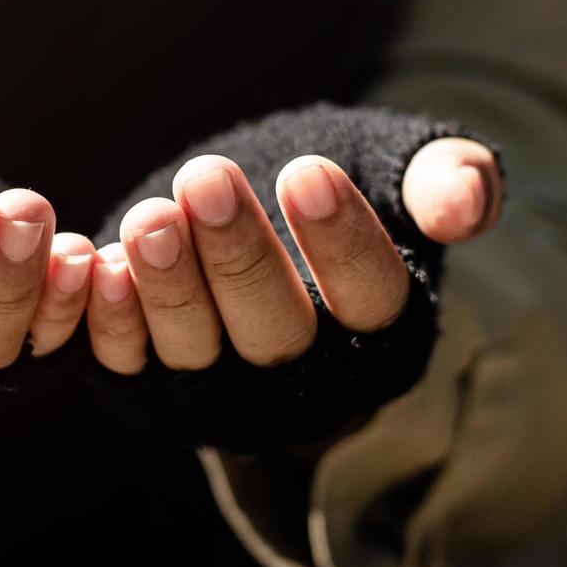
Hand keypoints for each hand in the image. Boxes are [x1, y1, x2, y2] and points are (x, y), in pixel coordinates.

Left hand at [86, 137, 502, 374]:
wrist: (247, 207)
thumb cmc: (333, 183)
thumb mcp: (398, 168)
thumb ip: (445, 180)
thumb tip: (466, 207)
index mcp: (385, 337)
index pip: (372, 300)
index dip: (341, 242)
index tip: (307, 173)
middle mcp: (310, 387)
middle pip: (278, 334)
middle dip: (240, 257)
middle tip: (208, 179)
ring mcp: (228, 399)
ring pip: (200, 355)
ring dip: (170, 288)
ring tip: (151, 218)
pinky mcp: (156, 393)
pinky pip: (129, 370)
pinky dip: (112, 323)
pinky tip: (101, 264)